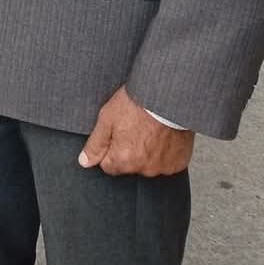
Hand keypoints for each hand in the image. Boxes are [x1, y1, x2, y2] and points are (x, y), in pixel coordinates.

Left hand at [78, 87, 195, 176]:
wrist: (166, 95)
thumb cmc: (136, 104)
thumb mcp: (107, 119)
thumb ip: (95, 144)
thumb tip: (84, 162)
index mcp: (124, 160)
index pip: (108, 165)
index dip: (109, 148)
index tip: (116, 132)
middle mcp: (144, 169)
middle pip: (129, 165)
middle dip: (129, 150)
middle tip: (133, 127)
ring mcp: (163, 167)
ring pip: (149, 164)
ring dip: (147, 152)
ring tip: (149, 129)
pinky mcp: (178, 162)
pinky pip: (167, 162)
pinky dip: (164, 151)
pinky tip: (162, 134)